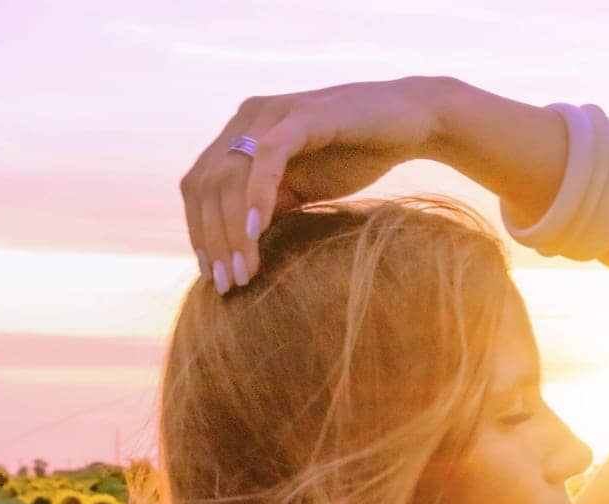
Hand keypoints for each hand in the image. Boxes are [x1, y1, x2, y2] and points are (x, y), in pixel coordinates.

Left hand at [180, 75, 445, 291]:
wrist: (409, 124)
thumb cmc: (356, 157)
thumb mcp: (301, 189)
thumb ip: (268, 207)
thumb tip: (237, 255)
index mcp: (241, 134)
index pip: (199, 187)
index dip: (199, 234)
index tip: (214, 278)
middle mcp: (248, 117)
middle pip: (206, 185)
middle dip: (213, 241)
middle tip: (227, 286)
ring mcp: (274, 112)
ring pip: (230, 175)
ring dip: (233, 230)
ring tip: (244, 272)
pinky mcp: (304, 115)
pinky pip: (269, 156)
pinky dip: (258, 194)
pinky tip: (258, 232)